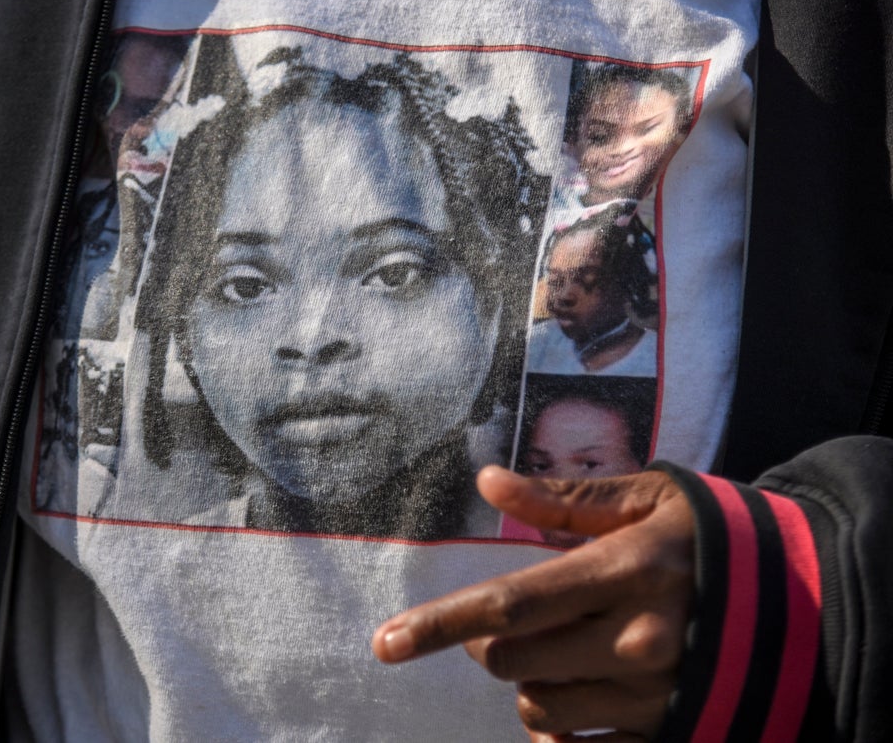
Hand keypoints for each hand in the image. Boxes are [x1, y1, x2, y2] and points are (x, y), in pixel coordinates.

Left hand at [371, 466, 694, 740]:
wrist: (811, 598)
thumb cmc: (713, 538)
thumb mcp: (647, 499)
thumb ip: (564, 497)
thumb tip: (488, 479)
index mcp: (625, 570)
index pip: (510, 604)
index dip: (439, 625)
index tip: (385, 642)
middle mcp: (638, 639)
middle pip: (510, 661)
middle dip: (493, 641)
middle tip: (522, 619)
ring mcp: (656, 695)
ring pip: (540, 707)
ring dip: (530, 681)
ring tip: (566, 650)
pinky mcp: (671, 734)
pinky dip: (559, 734)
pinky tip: (572, 702)